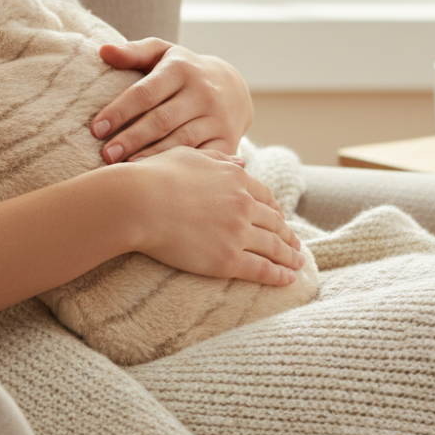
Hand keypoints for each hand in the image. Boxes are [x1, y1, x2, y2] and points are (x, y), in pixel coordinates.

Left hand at [90, 38, 252, 163]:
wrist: (233, 88)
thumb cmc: (184, 71)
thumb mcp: (162, 53)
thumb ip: (133, 52)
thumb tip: (103, 51)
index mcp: (181, 69)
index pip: (145, 92)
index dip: (120, 111)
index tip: (96, 129)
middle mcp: (203, 93)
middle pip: (161, 120)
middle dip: (131, 138)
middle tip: (106, 155)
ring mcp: (217, 118)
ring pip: (181, 141)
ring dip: (151, 156)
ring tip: (126, 168)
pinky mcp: (227, 141)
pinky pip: (201, 157)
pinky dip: (179, 167)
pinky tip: (158, 176)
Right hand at [126, 147, 303, 286]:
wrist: (138, 203)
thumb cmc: (154, 176)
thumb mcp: (189, 155)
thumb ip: (218, 158)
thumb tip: (242, 160)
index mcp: (235, 178)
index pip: (264, 196)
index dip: (275, 209)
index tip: (281, 218)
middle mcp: (242, 204)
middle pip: (274, 222)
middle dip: (288, 234)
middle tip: (296, 245)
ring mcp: (237, 232)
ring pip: (273, 246)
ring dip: (289, 256)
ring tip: (297, 263)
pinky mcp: (227, 259)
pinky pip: (262, 269)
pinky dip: (279, 275)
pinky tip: (289, 278)